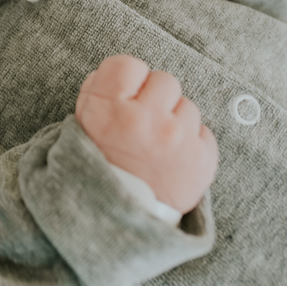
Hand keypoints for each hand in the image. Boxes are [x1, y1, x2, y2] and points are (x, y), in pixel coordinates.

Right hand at [74, 55, 218, 214]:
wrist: (118, 221)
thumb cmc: (100, 166)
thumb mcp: (82, 124)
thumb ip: (100, 90)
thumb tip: (126, 72)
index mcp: (108, 108)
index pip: (128, 64)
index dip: (127, 80)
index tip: (125, 97)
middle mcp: (145, 119)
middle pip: (165, 80)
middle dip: (155, 99)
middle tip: (144, 124)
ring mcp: (177, 140)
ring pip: (187, 107)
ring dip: (175, 122)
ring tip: (158, 146)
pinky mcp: (202, 160)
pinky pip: (204, 132)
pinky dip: (191, 144)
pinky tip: (174, 159)